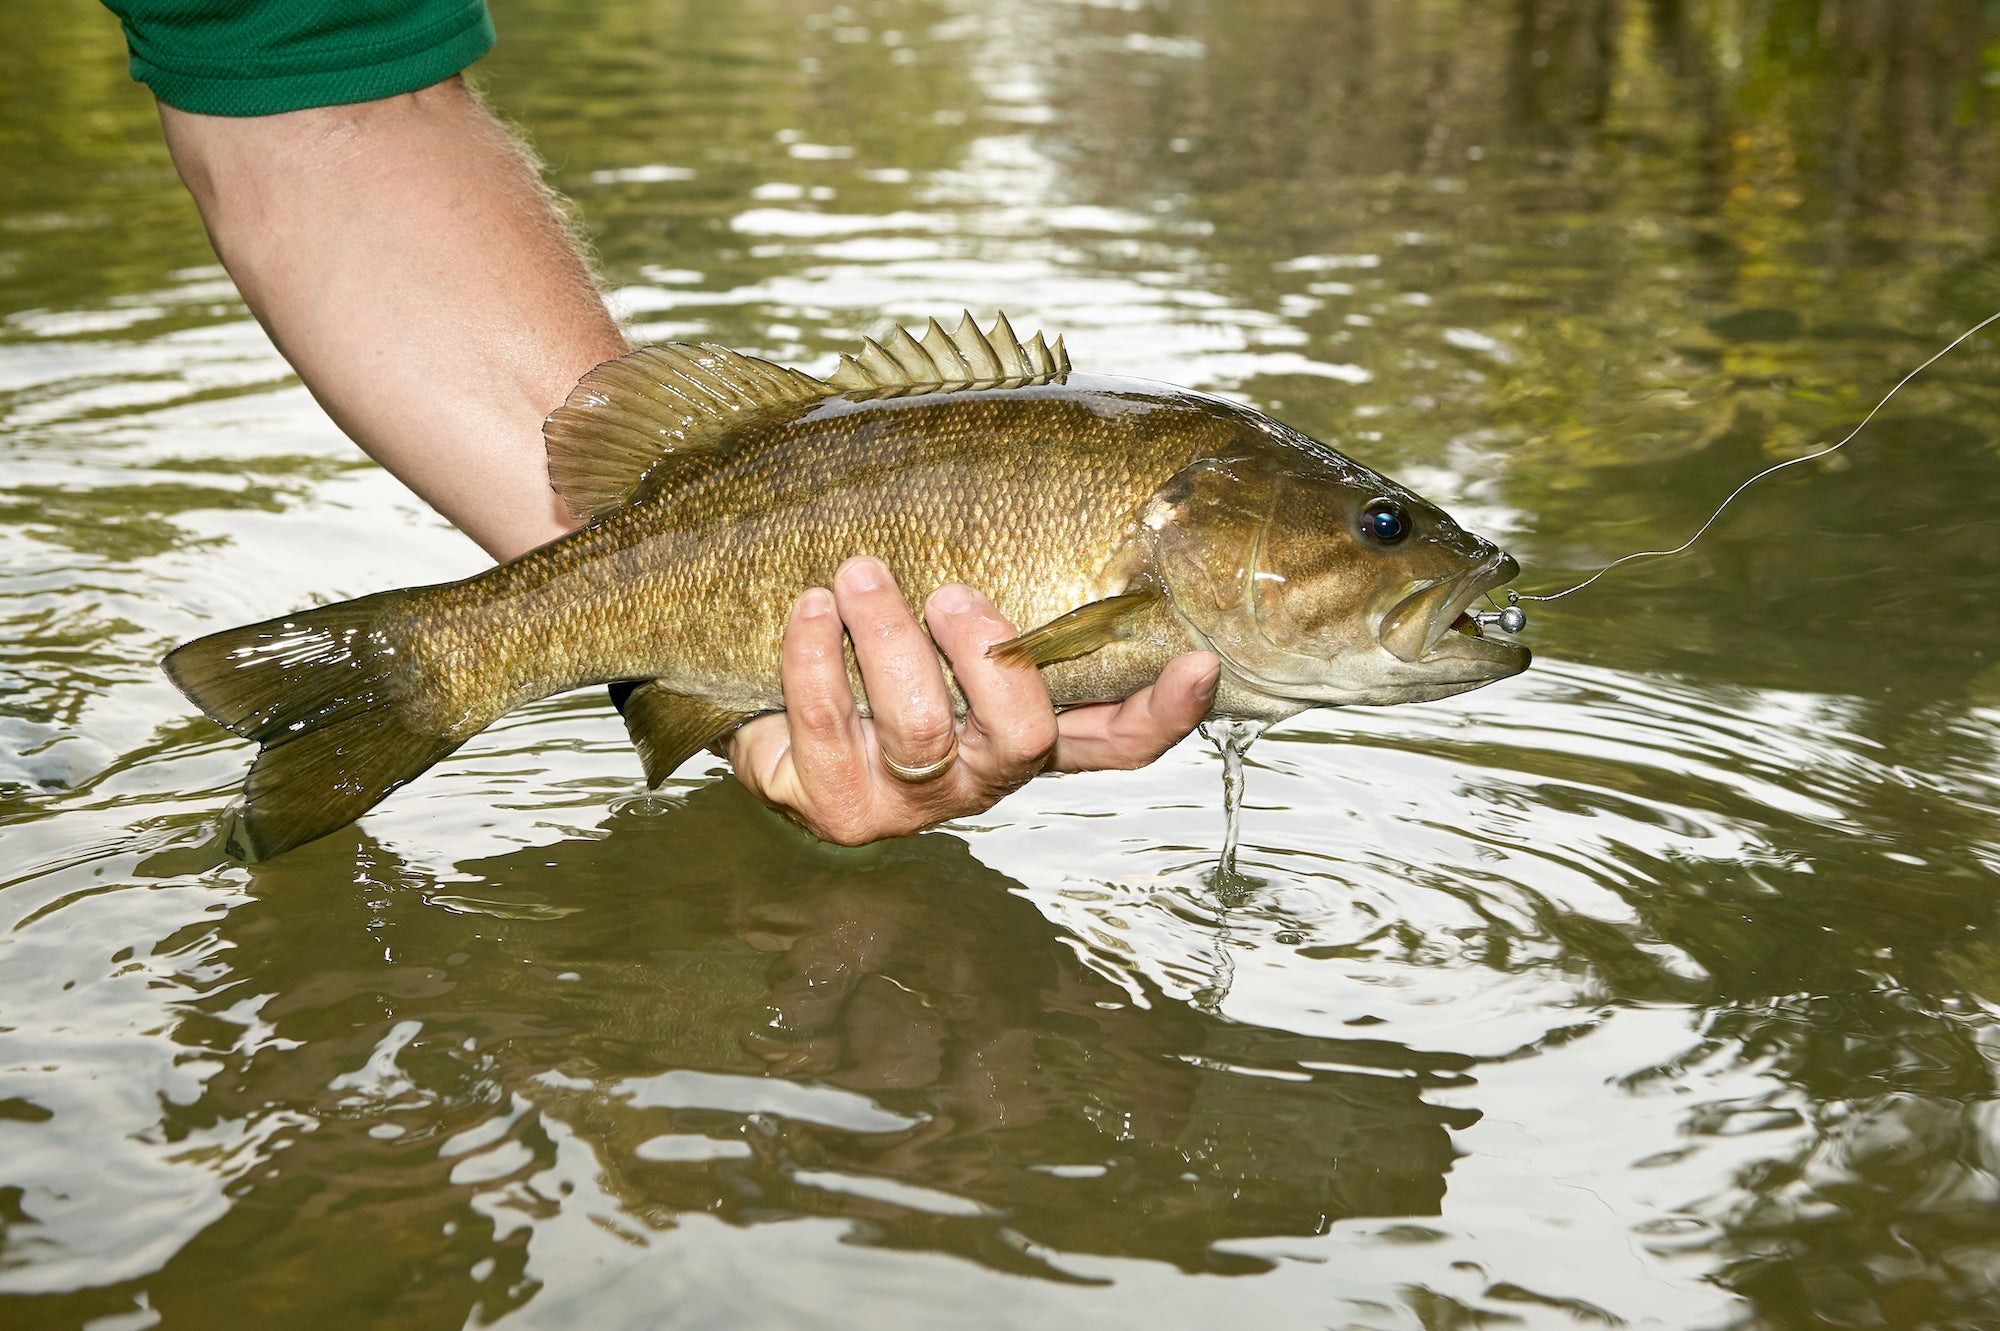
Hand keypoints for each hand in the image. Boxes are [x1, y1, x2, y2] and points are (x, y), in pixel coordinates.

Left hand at [727, 556, 1218, 844]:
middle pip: (1024, 736)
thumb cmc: (870, 642)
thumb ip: (1007, 577)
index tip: (1197, 660)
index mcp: (1025, 727)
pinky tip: (810, 606)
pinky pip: (826, 722)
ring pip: (919, 726)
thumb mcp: (942, 612)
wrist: (762, 701)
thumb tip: (1086, 479)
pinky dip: (814, 652)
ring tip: (859, 571)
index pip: (1118, 739)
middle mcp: (981, 776)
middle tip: (951, 591)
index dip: (1164, 712)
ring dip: (888, 634)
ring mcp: (909, 801)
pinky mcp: (834, 805)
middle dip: (988, 654)